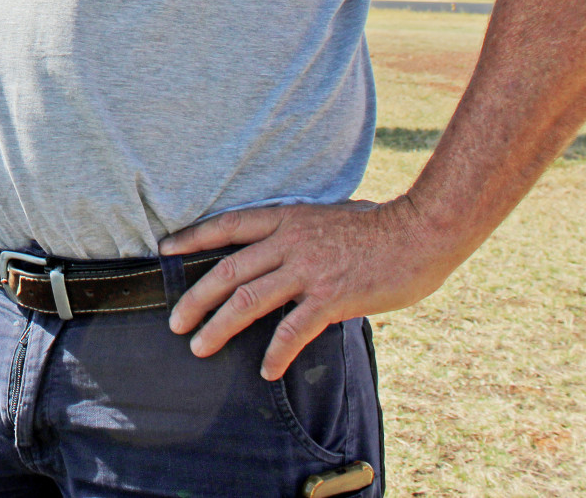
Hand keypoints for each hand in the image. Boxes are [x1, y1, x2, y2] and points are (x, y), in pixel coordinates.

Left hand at [159, 198, 457, 379]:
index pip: (228, 226)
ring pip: (248, 301)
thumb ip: (301, 232)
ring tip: (200, 346)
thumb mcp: (328, 216)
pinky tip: (267, 369)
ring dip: (219, 327)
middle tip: (174, 321)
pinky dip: (276, 352)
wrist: (419, 232)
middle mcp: (289, 242)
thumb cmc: (380, 226)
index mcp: (286, 219)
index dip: (194, 238)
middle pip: (227, 271)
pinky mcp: (330, 297)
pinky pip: (292, 330)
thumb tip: (283, 248)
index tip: (166, 249)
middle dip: (195, 298)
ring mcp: (307, 270)